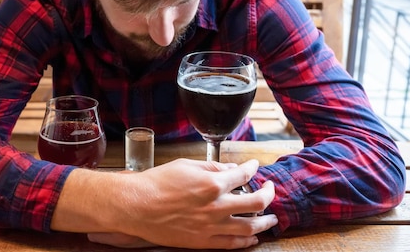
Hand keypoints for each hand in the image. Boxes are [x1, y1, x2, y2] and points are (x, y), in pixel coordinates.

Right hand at [98, 159, 277, 248]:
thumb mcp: (186, 165)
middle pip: (256, 202)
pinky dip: (246, 241)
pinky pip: (232, 243)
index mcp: (212, 183)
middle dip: (268, 194)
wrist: (137, 206)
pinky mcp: (203, 241)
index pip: (243, 174)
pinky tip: (253, 238)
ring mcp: (211, 226)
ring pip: (249, 226)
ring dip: (264, 221)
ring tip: (272, 218)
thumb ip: (212, 167)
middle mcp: (216, 206)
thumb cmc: (157, 183)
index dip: (253, 168)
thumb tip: (230, 168)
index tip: (255, 167)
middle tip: (271, 190)